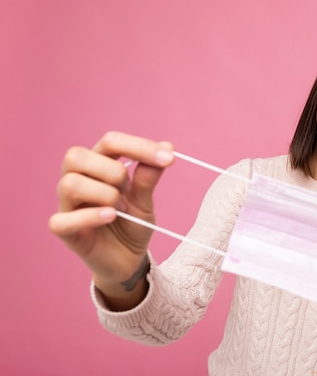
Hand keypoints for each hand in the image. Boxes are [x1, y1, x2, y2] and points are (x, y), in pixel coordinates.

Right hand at [49, 131, 174, 307]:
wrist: (128, 260)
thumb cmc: (132, 224)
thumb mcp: (146, 201)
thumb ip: (150, 176)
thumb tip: (167, 145)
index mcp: (97, 166)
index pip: (110, 142)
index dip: (139, 147)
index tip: (169, 158)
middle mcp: (76, 180)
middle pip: (76, 155)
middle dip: (113, 171)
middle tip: (128, 190)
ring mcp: (67, 205)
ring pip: (70, 184)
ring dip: (103, 194)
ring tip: (118, 209)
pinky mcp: (64, 230)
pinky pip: (61, 220)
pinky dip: (90, 216)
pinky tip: (110, 217)